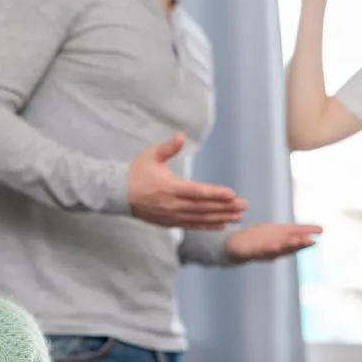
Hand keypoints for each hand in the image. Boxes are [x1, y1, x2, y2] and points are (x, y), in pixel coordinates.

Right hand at [128, 132, 245, 229]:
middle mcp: (172, 205)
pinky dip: (207, 226)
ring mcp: (171, 216)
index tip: (232, 194)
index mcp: (169, 188)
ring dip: (220, 218)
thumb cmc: (136, 172)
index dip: (215, 194)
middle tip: (243, 206)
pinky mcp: (169, 222)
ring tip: (237, 217)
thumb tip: (181, 135)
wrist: (118, 193)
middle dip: (224, 207)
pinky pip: (191, 225)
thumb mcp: (151, 155)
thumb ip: (168, 147)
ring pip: (200, 218)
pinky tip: (221, 225)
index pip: (197, 192)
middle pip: (203, 208)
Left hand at [225, 222, 322, 262]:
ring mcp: (263, 250)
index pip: (296, 238)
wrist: (235, 246)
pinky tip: (275, 246)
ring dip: (287, 246)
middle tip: (312, 240)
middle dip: (300, 243)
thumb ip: (296, 233)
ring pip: (277, 249)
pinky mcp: (250, 251)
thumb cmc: (260, 239)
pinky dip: (268, 249)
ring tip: (297, 241)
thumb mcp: (278, 234)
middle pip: (289, 246)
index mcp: (282, 242)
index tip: (321, 230)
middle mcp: (275, 248)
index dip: (308, 234)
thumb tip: (318, 231)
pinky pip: (260, 251)